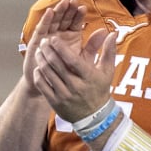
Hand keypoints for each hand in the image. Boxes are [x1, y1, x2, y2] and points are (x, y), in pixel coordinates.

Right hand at [22, 0, 87, 97]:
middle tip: (73, 0)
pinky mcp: (37, 42)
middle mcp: (60, 34)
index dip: (78, 14)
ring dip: (58, 11)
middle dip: (68, 9)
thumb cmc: (68, 73)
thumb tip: (106, 32)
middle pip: (64, 18)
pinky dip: (45, 21)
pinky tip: (49, 13)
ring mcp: (48, 37)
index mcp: (72, 37)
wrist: (51, 86)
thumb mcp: (84, 59)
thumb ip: (94, 46)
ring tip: (63, 3)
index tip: (83, 7)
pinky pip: (41, 29)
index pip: (76, 22)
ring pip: (53, 21)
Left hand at [33, 0, 117, 121]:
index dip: (61, 48)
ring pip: (47, 74)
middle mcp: (76, 86)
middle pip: (57, 65)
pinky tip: (38, 67)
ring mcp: (64, 95)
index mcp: (88, 76)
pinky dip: (38, 75)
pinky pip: (42, 86)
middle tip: (43, 42)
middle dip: (47, 50)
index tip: (54, 38)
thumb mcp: (107, 70)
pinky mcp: (55, 102)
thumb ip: (108, 51)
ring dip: (41, 60)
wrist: (94, 116)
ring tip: (39, 51)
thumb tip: (111, 33)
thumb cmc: (100, 89)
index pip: (72, 60)